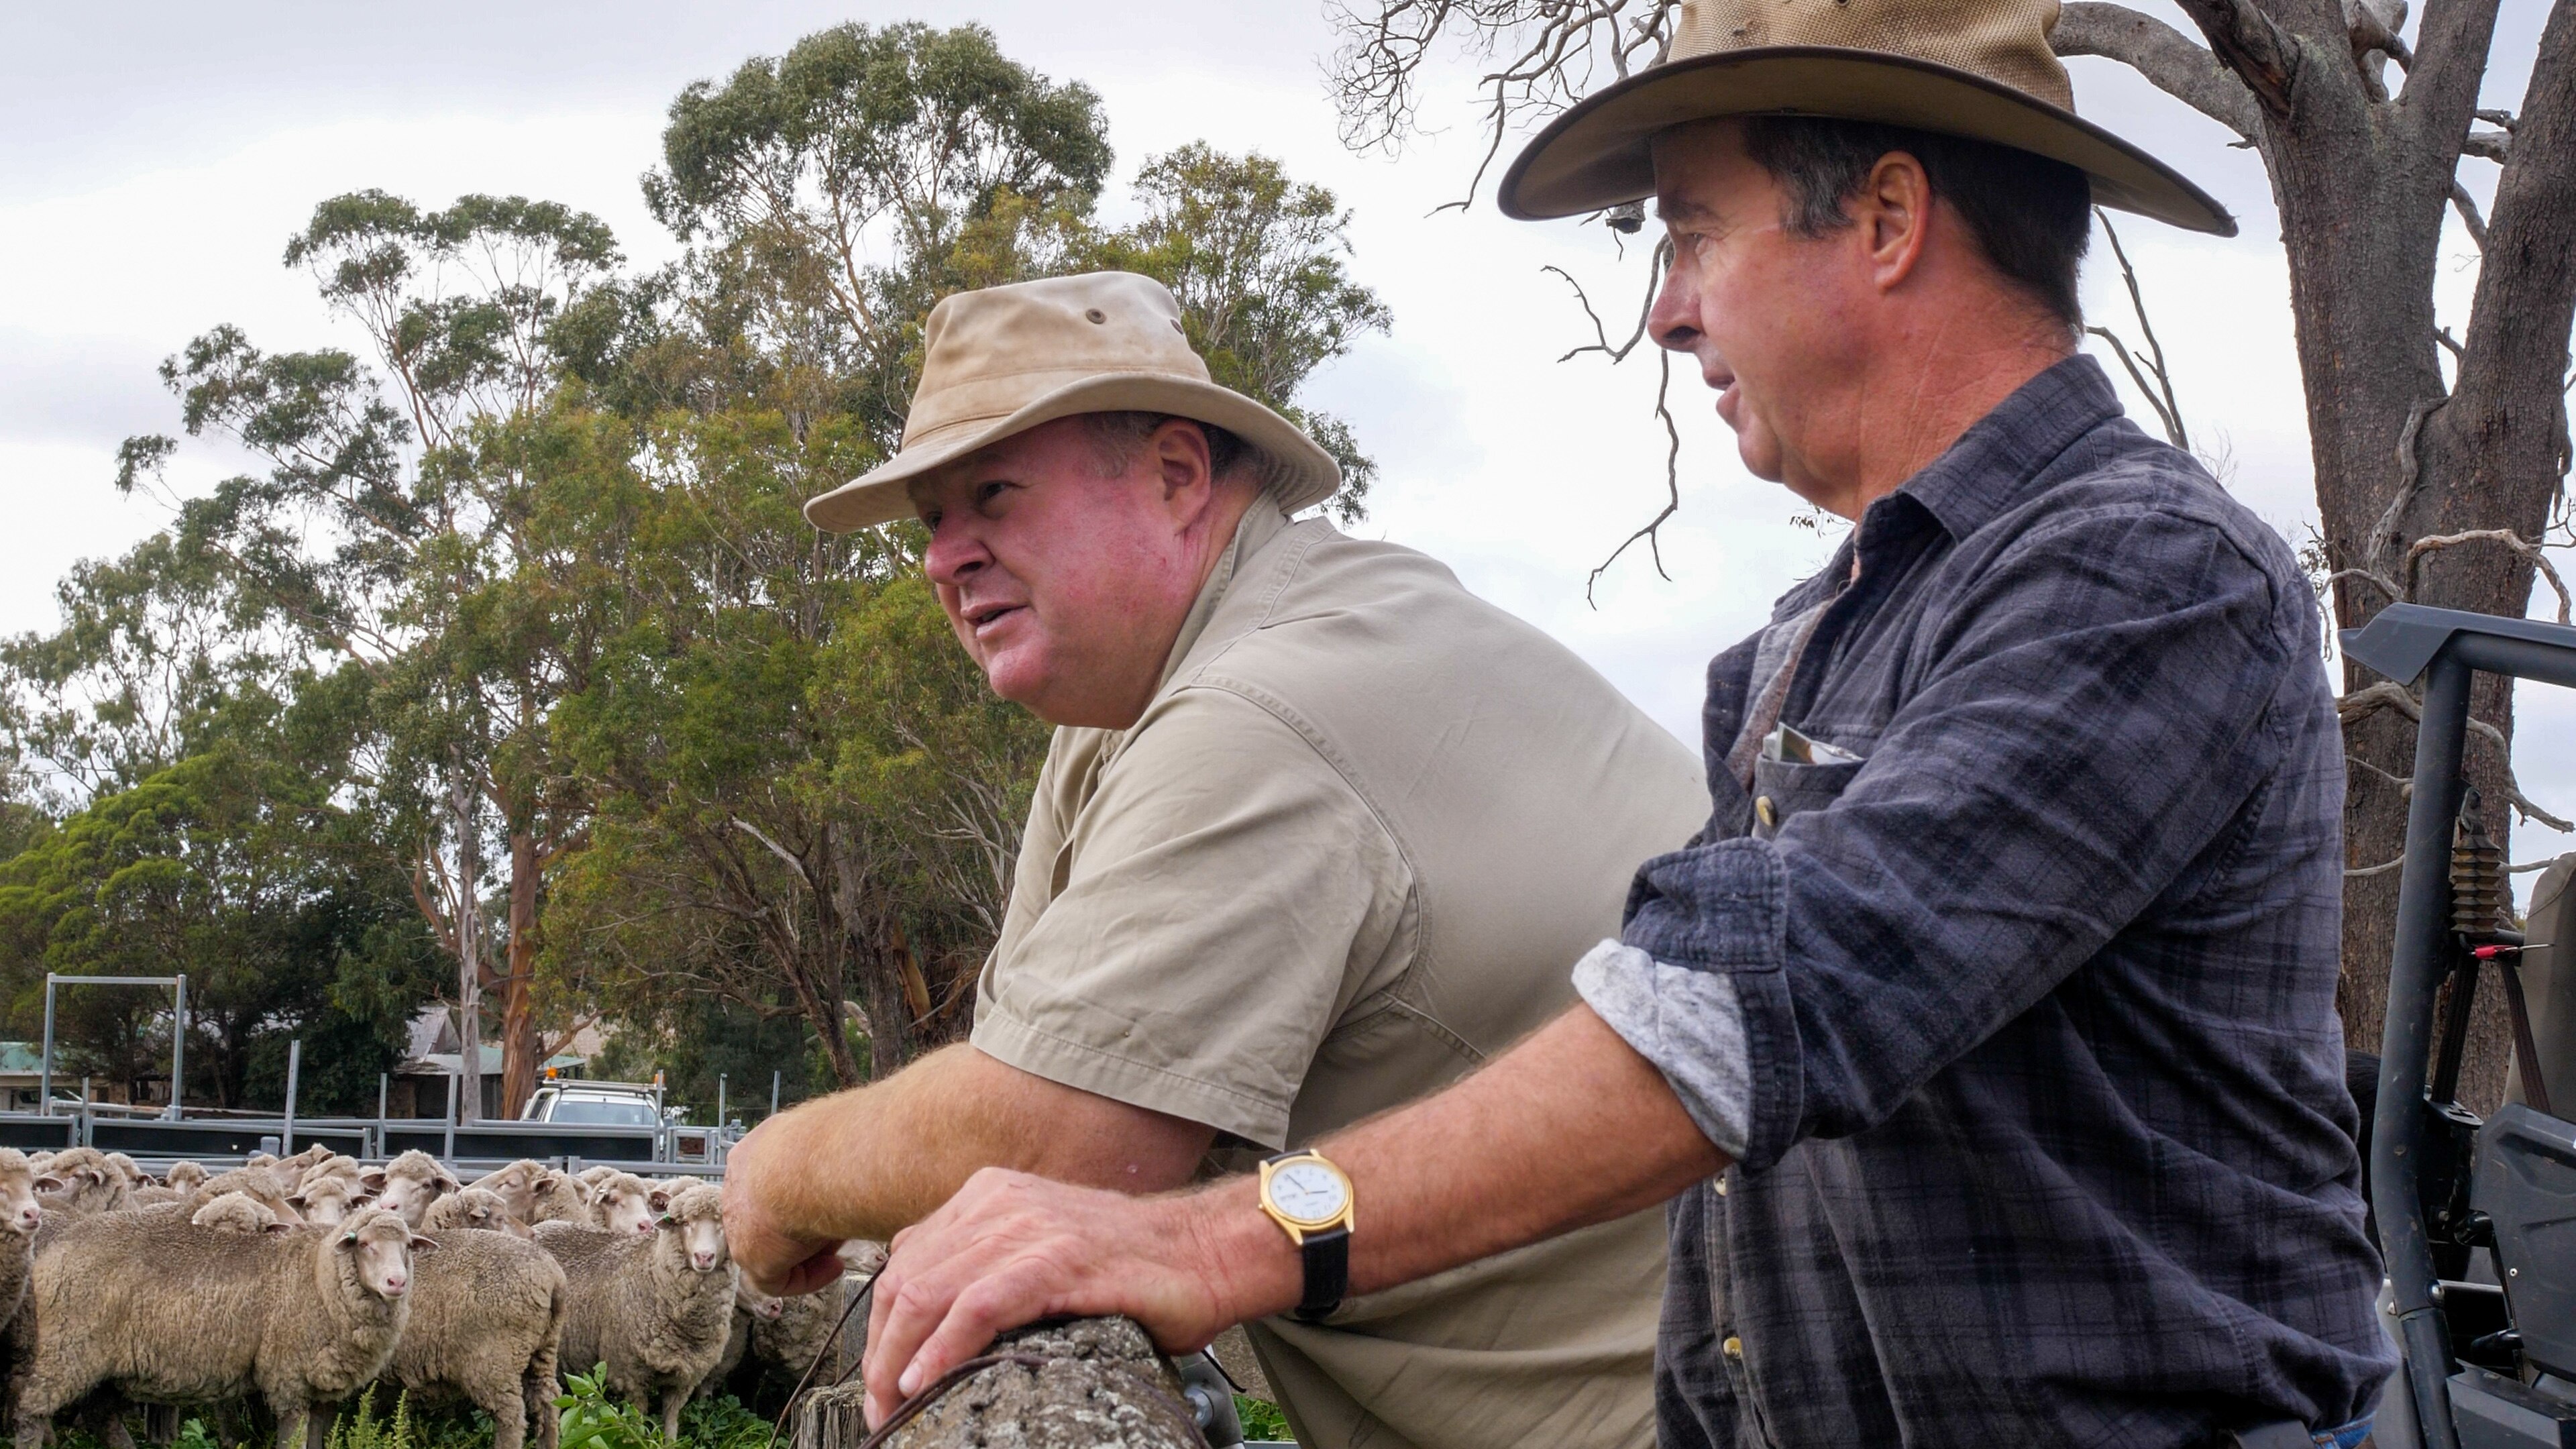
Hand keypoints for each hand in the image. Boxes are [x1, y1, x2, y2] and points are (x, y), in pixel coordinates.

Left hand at [721, 1120, 845, 1295]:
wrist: (814, 1161)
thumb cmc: (829, 1141)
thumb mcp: (827, 1143)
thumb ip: (827, 1158)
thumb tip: (850, 1164)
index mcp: (752, 1155)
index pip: (770, 1183)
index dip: (802, 1197)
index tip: (829, 1199)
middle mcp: (738, 1189)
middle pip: (771, 1217)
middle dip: (805, 1224)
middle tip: (837, 1221)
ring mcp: (740, 1224)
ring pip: (773, 1248)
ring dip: (809, 1249)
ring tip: (842, 1238)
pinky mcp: (751, 1255)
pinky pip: (776, 1280)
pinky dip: (808, 1278)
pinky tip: (833, 1266)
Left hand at [861, 1167, 1272, 1425]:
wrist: (1207, 1252)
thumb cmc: (1132, 1265)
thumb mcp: (1044, 1251)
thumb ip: (992, 1270)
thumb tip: (937, 1327)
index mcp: (989, 1197)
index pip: (906, 1262)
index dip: (882, 1328)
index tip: (882, 1381)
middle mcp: (999, 1202)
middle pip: (905, 1280)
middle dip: (880, 1353)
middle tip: (880, 1409)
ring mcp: (1028, 1227)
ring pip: (927, 1292)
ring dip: (898, 1361)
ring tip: (894, 1408)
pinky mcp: (1056, 1260)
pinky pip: (977, 1306)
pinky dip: (941, 1348)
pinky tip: (925, 1382)